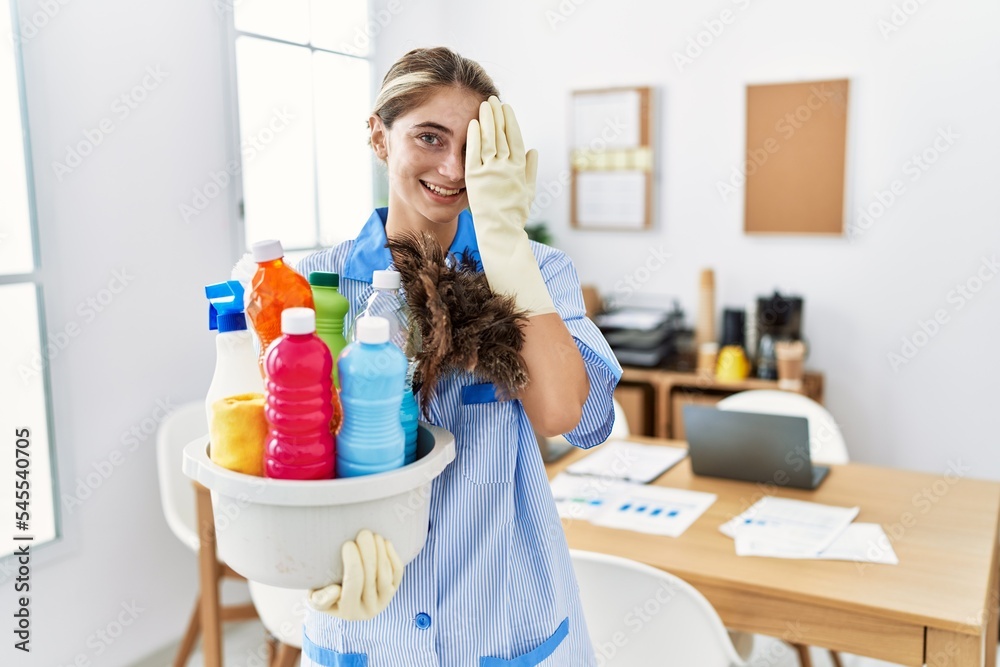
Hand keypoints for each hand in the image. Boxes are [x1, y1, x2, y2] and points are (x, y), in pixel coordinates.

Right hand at [307, 529, 403, 620]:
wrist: (342, 597)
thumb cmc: (325, 592)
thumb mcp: (315, 599)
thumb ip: (320, 599)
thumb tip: (336, 591)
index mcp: (349, 611)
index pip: (353, 584)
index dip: (353, 563)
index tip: (348, 544)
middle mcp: (369, 610)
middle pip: (371, 576)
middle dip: (368, 551)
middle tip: (363, 533)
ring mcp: (384, 600)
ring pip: (385, 573)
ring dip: (380, 551)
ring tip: (373, 535)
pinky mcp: (393, 590)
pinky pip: (397, 572)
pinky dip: (392, 556)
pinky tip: (384, 543)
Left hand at [465, 97, 553, 315]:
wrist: (501, 232)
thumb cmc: (515, 214)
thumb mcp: (528, 191)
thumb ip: (530, 169)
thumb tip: (533, 150)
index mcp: (519, 167)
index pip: (515, 138)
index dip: (510, 121)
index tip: (506, 108)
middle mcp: (506, 166)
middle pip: (501, 134)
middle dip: (497, 115)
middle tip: (492, 99)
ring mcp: (490, 171)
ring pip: (488, 139)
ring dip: (486, 120)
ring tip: (483, 105)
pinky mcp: (475, 178)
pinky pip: (474, 153)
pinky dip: (473, 137)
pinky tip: (471, 123)